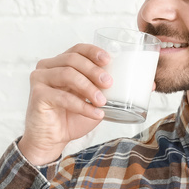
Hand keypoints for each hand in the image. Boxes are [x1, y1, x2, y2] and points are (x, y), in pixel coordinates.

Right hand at [18, 43, 127, 165]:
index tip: (109, 59)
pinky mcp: (37, 95)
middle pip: (73, 60)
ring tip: (103, 101)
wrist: (53, 139)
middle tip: (110, 83)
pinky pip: (62, 97)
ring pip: (67, 75)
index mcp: (62, 63)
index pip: (78, 49)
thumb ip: (115, 91)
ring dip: (88, 87)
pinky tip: (96, 114)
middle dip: (94, 69)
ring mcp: (40, 79)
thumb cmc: (74, 117)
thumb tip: (150, 84)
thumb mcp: (98, 101)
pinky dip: (82, 106)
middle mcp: (48, 66)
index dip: (94, 51)